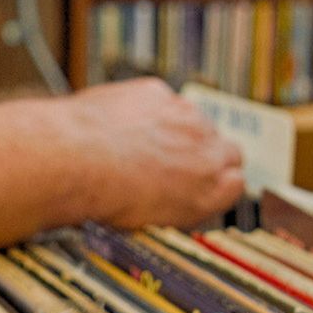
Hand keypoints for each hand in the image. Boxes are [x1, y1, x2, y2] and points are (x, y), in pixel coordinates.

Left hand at [50, 78, 245, 228]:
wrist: (76, 160)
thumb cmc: (108, 196)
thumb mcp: (154, 220)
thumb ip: (179, 204)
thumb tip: (172, 200)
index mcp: (211, 190)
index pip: (236, 182)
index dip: (214, 183)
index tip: (198, 184)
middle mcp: (207, 149)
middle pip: (225, 148)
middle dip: (204, 155)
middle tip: (173, 165)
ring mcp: (185, 116)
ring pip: (194, 120)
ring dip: (176, 130)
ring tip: (141, 145)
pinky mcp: (158, 92)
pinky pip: (159, 99)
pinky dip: (145, 109)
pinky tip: (122, 124)